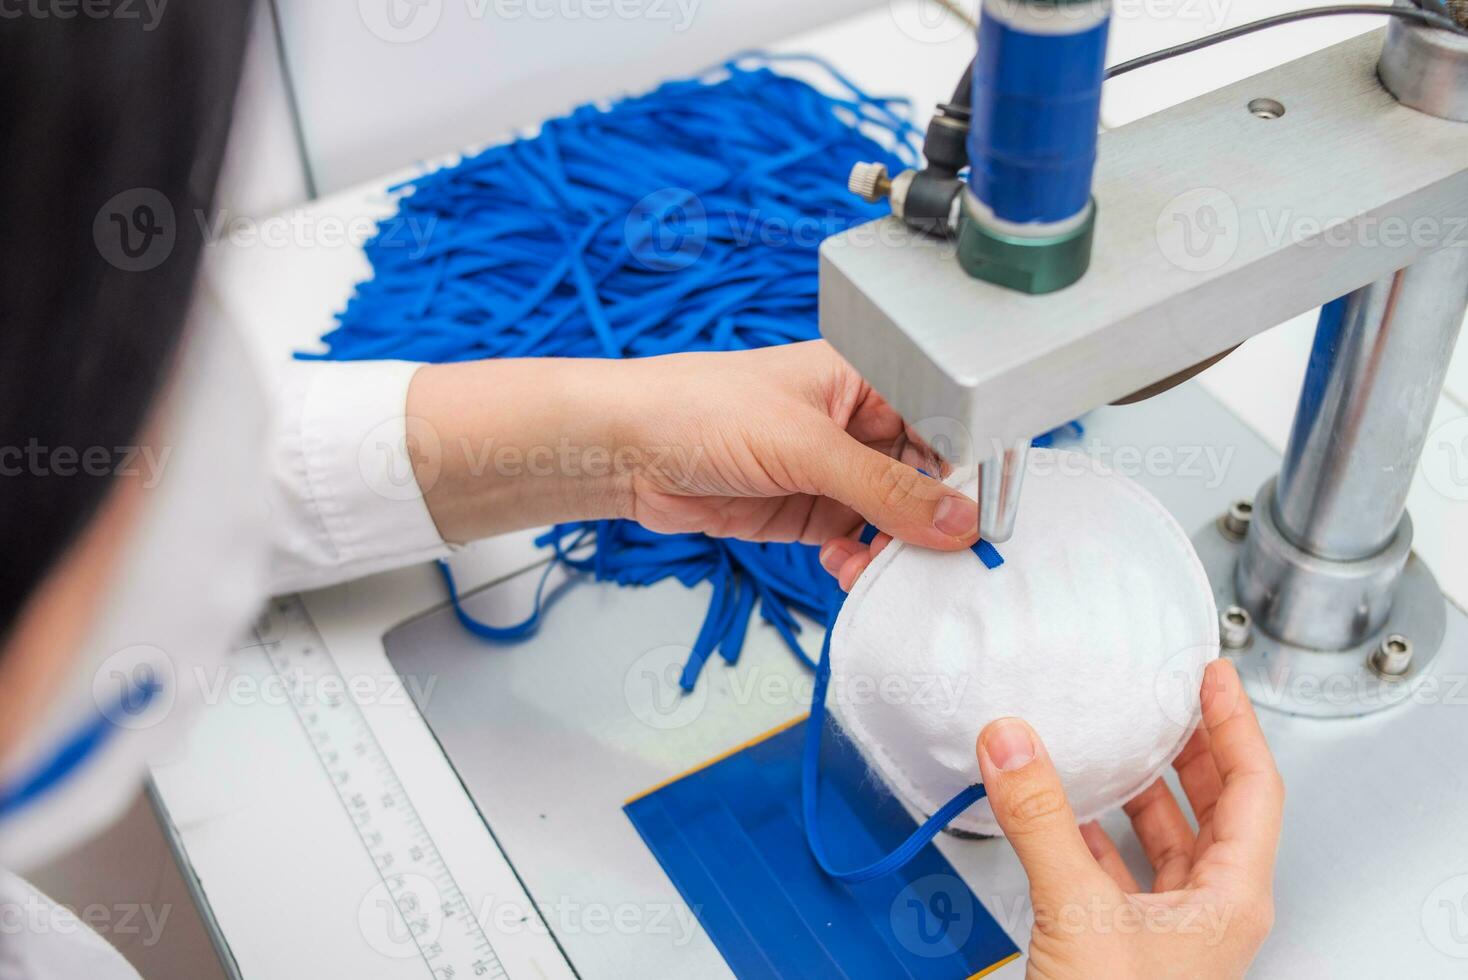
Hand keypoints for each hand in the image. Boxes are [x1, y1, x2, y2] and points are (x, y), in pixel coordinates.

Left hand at [408, 340, 981, 553]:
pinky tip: (851, 570)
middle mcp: (858, 425)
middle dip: (938, 521)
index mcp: (868, 380)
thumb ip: (885, 489)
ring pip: (895, 519)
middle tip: (949, 559)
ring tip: (888, 569)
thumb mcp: (806, 447)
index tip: (989, 518)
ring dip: (898, 549)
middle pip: (927, 478)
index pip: (945, 424)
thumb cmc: (701, 410)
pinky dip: (863, 563)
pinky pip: (859, 543)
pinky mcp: (807, 514)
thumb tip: (960, 521)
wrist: (624, 450)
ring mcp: (834, 473)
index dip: (971, 471)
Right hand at [977, 659, 1283, 979]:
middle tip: (1170, 696)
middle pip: (1217, 808)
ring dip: (1142, 789)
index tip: (1212, 675)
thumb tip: (1014, 744)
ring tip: (1116, 744)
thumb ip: (1041, 822)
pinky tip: (1062, 815)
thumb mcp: (1079, 913)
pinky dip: (1094, 833)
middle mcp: (1208, 912)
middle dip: (1191, 747)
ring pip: (1167, 841)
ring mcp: (1168, 933)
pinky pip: (1120, 872)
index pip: (1254, 787)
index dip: (1234, 723)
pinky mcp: (1124, 947)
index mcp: (1229, 898)